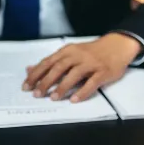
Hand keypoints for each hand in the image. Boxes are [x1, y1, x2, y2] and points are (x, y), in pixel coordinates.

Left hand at [22, 33, 142, 102]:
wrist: (117, 45)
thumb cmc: (91, 52)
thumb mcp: (70, 53)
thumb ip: (51, 62)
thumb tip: (29, 70)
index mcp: (67, 50)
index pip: (48, 62)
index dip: (36, 74)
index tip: (26, 86)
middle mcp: (78, 55)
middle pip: (58, 68)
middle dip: (46, 81)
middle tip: (37, 94)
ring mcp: (91, 63)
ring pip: (74, 74)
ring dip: (62, 86)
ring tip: (53, 98)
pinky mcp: (103, 71)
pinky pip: (92, 82)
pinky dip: (82, 91)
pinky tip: (74, 99)